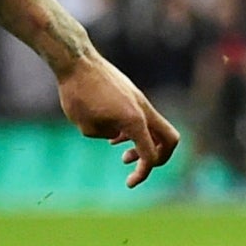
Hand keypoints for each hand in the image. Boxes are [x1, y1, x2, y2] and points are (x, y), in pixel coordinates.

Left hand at [57, 53, 179, 186]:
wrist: (76, 61)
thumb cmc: (78, 93)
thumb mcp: (86, 126)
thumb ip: (106, 135)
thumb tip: (116, 134)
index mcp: (135, 120)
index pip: (149, 154)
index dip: (143, 173)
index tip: (129, 183)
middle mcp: (143, 109)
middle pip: (169, 140)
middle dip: (159, 158)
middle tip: (138, 166)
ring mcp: (139, 100)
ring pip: (156, 128)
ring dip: (146, 145)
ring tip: (124, 156)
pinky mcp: (131, 94)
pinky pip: (143, 118)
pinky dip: (136, 132)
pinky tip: (115, 138)